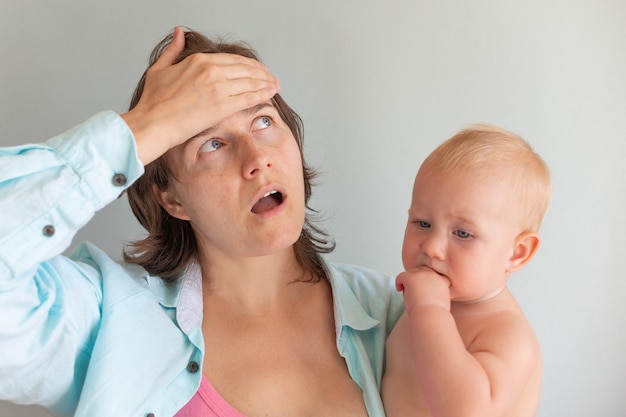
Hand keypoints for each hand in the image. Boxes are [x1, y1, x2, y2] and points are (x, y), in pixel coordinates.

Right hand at [122, 26, 279, 164]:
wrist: (152, 122)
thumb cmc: (153, 101)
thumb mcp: (161, 68)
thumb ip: (174, 50)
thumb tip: (179, 32)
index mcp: (198, 61)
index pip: (232, 59)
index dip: (248, 64)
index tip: (256, 68)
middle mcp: (211, 71)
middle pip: (245, 69)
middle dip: (261, 73)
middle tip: (270, 77)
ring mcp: (218, 88)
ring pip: (250, 81)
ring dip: (266, 83)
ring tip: (275, 85)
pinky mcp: (222, 106)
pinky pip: (249, 97)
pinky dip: (263, 93)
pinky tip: (271, 93)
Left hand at [396, 266, 450, 313]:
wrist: (431, 316)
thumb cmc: (434, 313)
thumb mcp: (441, 300)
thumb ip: (435, 292)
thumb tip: (425, 292)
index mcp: (442, 280)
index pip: (432, 273)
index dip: (425, 279)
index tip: (422, 288)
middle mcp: (433, 275)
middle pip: (420, 270)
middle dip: (416, 280)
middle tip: (413, 292)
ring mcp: (422, 275)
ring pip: (411, 273)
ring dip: (408, 282)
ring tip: (408, 293)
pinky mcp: (411, 278)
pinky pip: (401, 276)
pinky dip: (398, 282)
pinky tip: (399, 289)